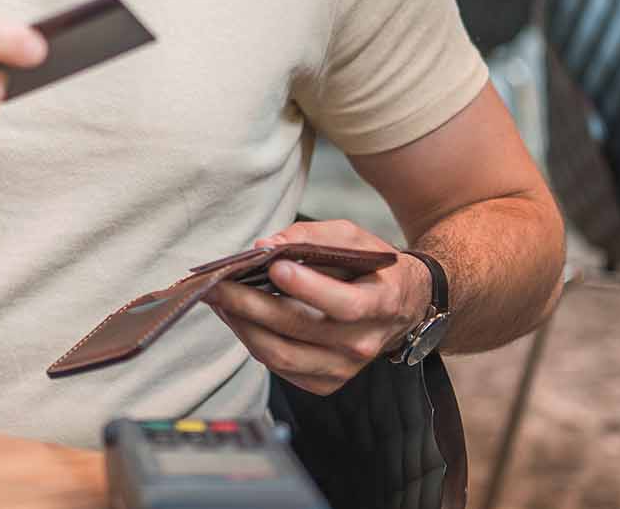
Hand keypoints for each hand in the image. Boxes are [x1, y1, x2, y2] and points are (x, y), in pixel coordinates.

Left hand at [201, 220, 427, 395]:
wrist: (401, 307)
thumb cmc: (372, 268)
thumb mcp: (353, 238)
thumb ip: (312, 237)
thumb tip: (265, 246)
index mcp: (381, 304)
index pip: (344, 304)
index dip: (308, 287)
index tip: (274, 266)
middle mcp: (363, 343)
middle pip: (298, 329)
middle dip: (250, 304)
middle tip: (217, 283)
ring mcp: (344, 368)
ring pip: (280, 355)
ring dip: (242, 325)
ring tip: (218, 299)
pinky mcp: (326, 383)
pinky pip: (279, 367)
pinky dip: (252, 341)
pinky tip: (237, 317)